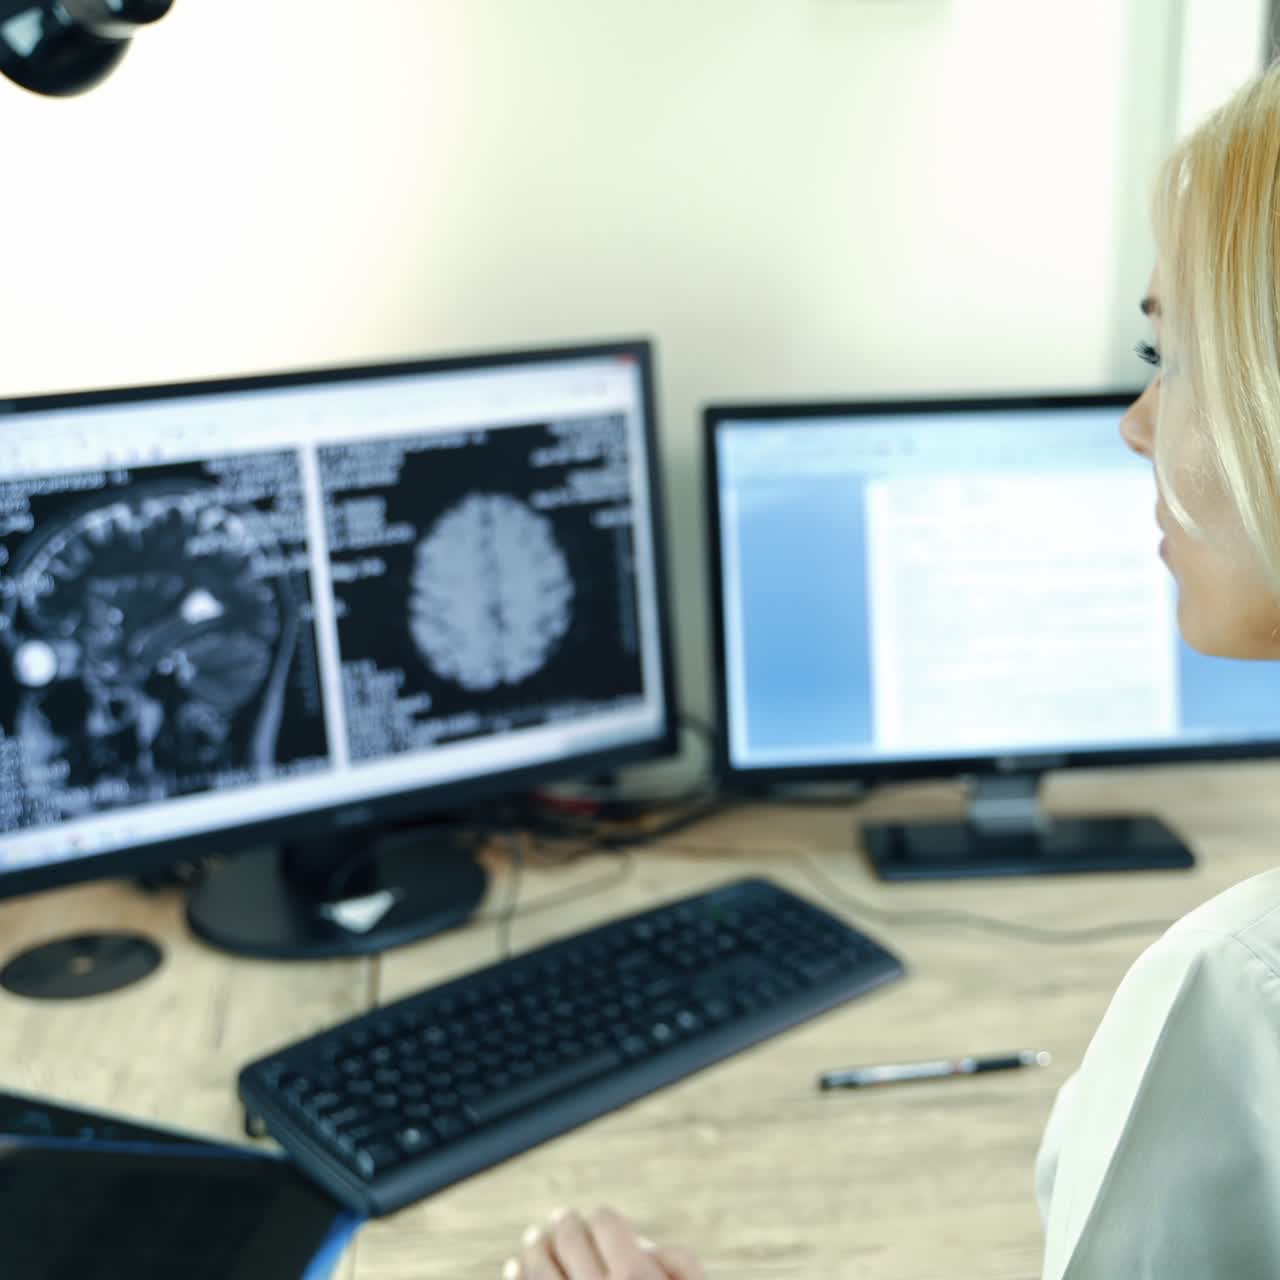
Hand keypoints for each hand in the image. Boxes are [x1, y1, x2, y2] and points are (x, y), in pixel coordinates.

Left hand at [503, 1206, 705, 1279]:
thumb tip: (646, 1243)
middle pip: (569, 1237)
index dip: (605, 1219)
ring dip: (536, 1247)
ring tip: (535, 1239)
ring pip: (538, 1265)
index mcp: (635, 1277)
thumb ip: (680, 1267)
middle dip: (566, 1225)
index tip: (602, 1222)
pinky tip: (516, 1269)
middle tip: (561, 1219)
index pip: (606, 1222)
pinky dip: (517, 1276)